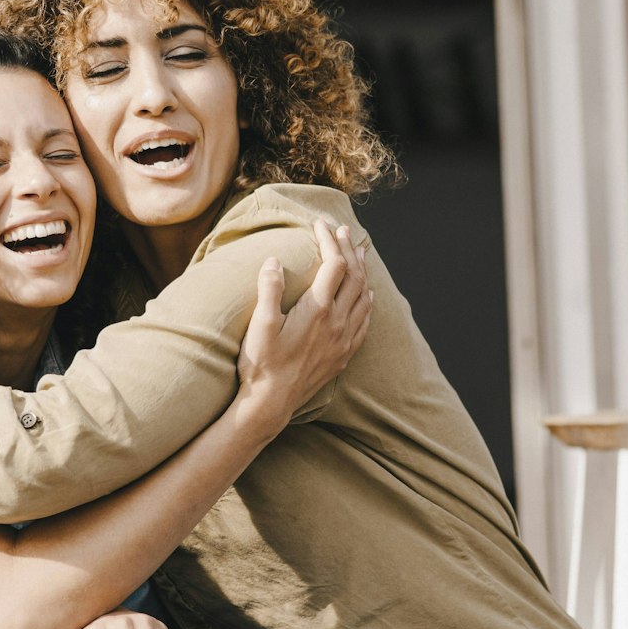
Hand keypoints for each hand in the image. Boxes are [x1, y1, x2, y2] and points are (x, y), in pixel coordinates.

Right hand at [234, 219, 372, 432]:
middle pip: (354, 276)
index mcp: (317, 310)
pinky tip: (368, 295)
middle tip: (342, 230)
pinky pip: (365, 321)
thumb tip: (274, 260)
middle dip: (349, 249)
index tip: (320, 224)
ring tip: (359, 254)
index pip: (333, 264)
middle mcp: (337, 323)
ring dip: (362, 272)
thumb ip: (268, 289)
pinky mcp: (344, 354)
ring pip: (364, 297)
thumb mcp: (260, 324)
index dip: (329, 239)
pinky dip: (368, 301)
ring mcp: (343, 340)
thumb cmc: (261, 364)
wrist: (271, 404)